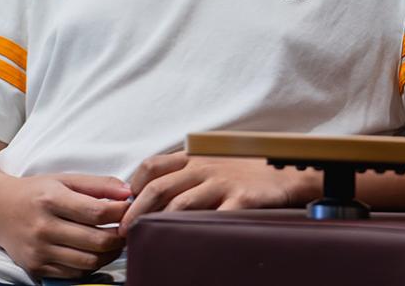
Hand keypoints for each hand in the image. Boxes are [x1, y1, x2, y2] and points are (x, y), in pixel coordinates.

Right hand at [0, 171, 130, 278]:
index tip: (129, 208)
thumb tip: (127, 192)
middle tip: (128, 228)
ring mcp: (38, 250)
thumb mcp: (64, 178)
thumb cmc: (35, 191)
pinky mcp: (35, 267)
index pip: (95, 211)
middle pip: (95, 240)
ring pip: (87, 261)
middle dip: (119, 236)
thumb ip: (97, 184)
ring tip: (116, 242)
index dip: (119, 212)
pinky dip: (91, 265)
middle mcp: (43, 226)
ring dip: (109, 254)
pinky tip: (96, 253)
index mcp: (51, 198)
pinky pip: (73, 274)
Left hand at [119, 151, 317, 235]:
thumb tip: (150, 196)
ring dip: (158, 223)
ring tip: (146, 240)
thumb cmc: (241, 173)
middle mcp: (203, 168)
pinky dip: (196, 232)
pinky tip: (186, 245)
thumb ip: (184, 176)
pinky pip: (214, 218)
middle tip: (124, 230)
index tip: (123, 206)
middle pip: (159, 188)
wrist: (282, 172)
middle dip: (136, 211)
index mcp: (192, 159)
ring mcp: (221, 183)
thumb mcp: (209, 165)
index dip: (132, 186)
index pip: (151, 167)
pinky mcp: (240, 200)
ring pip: (180, 204)